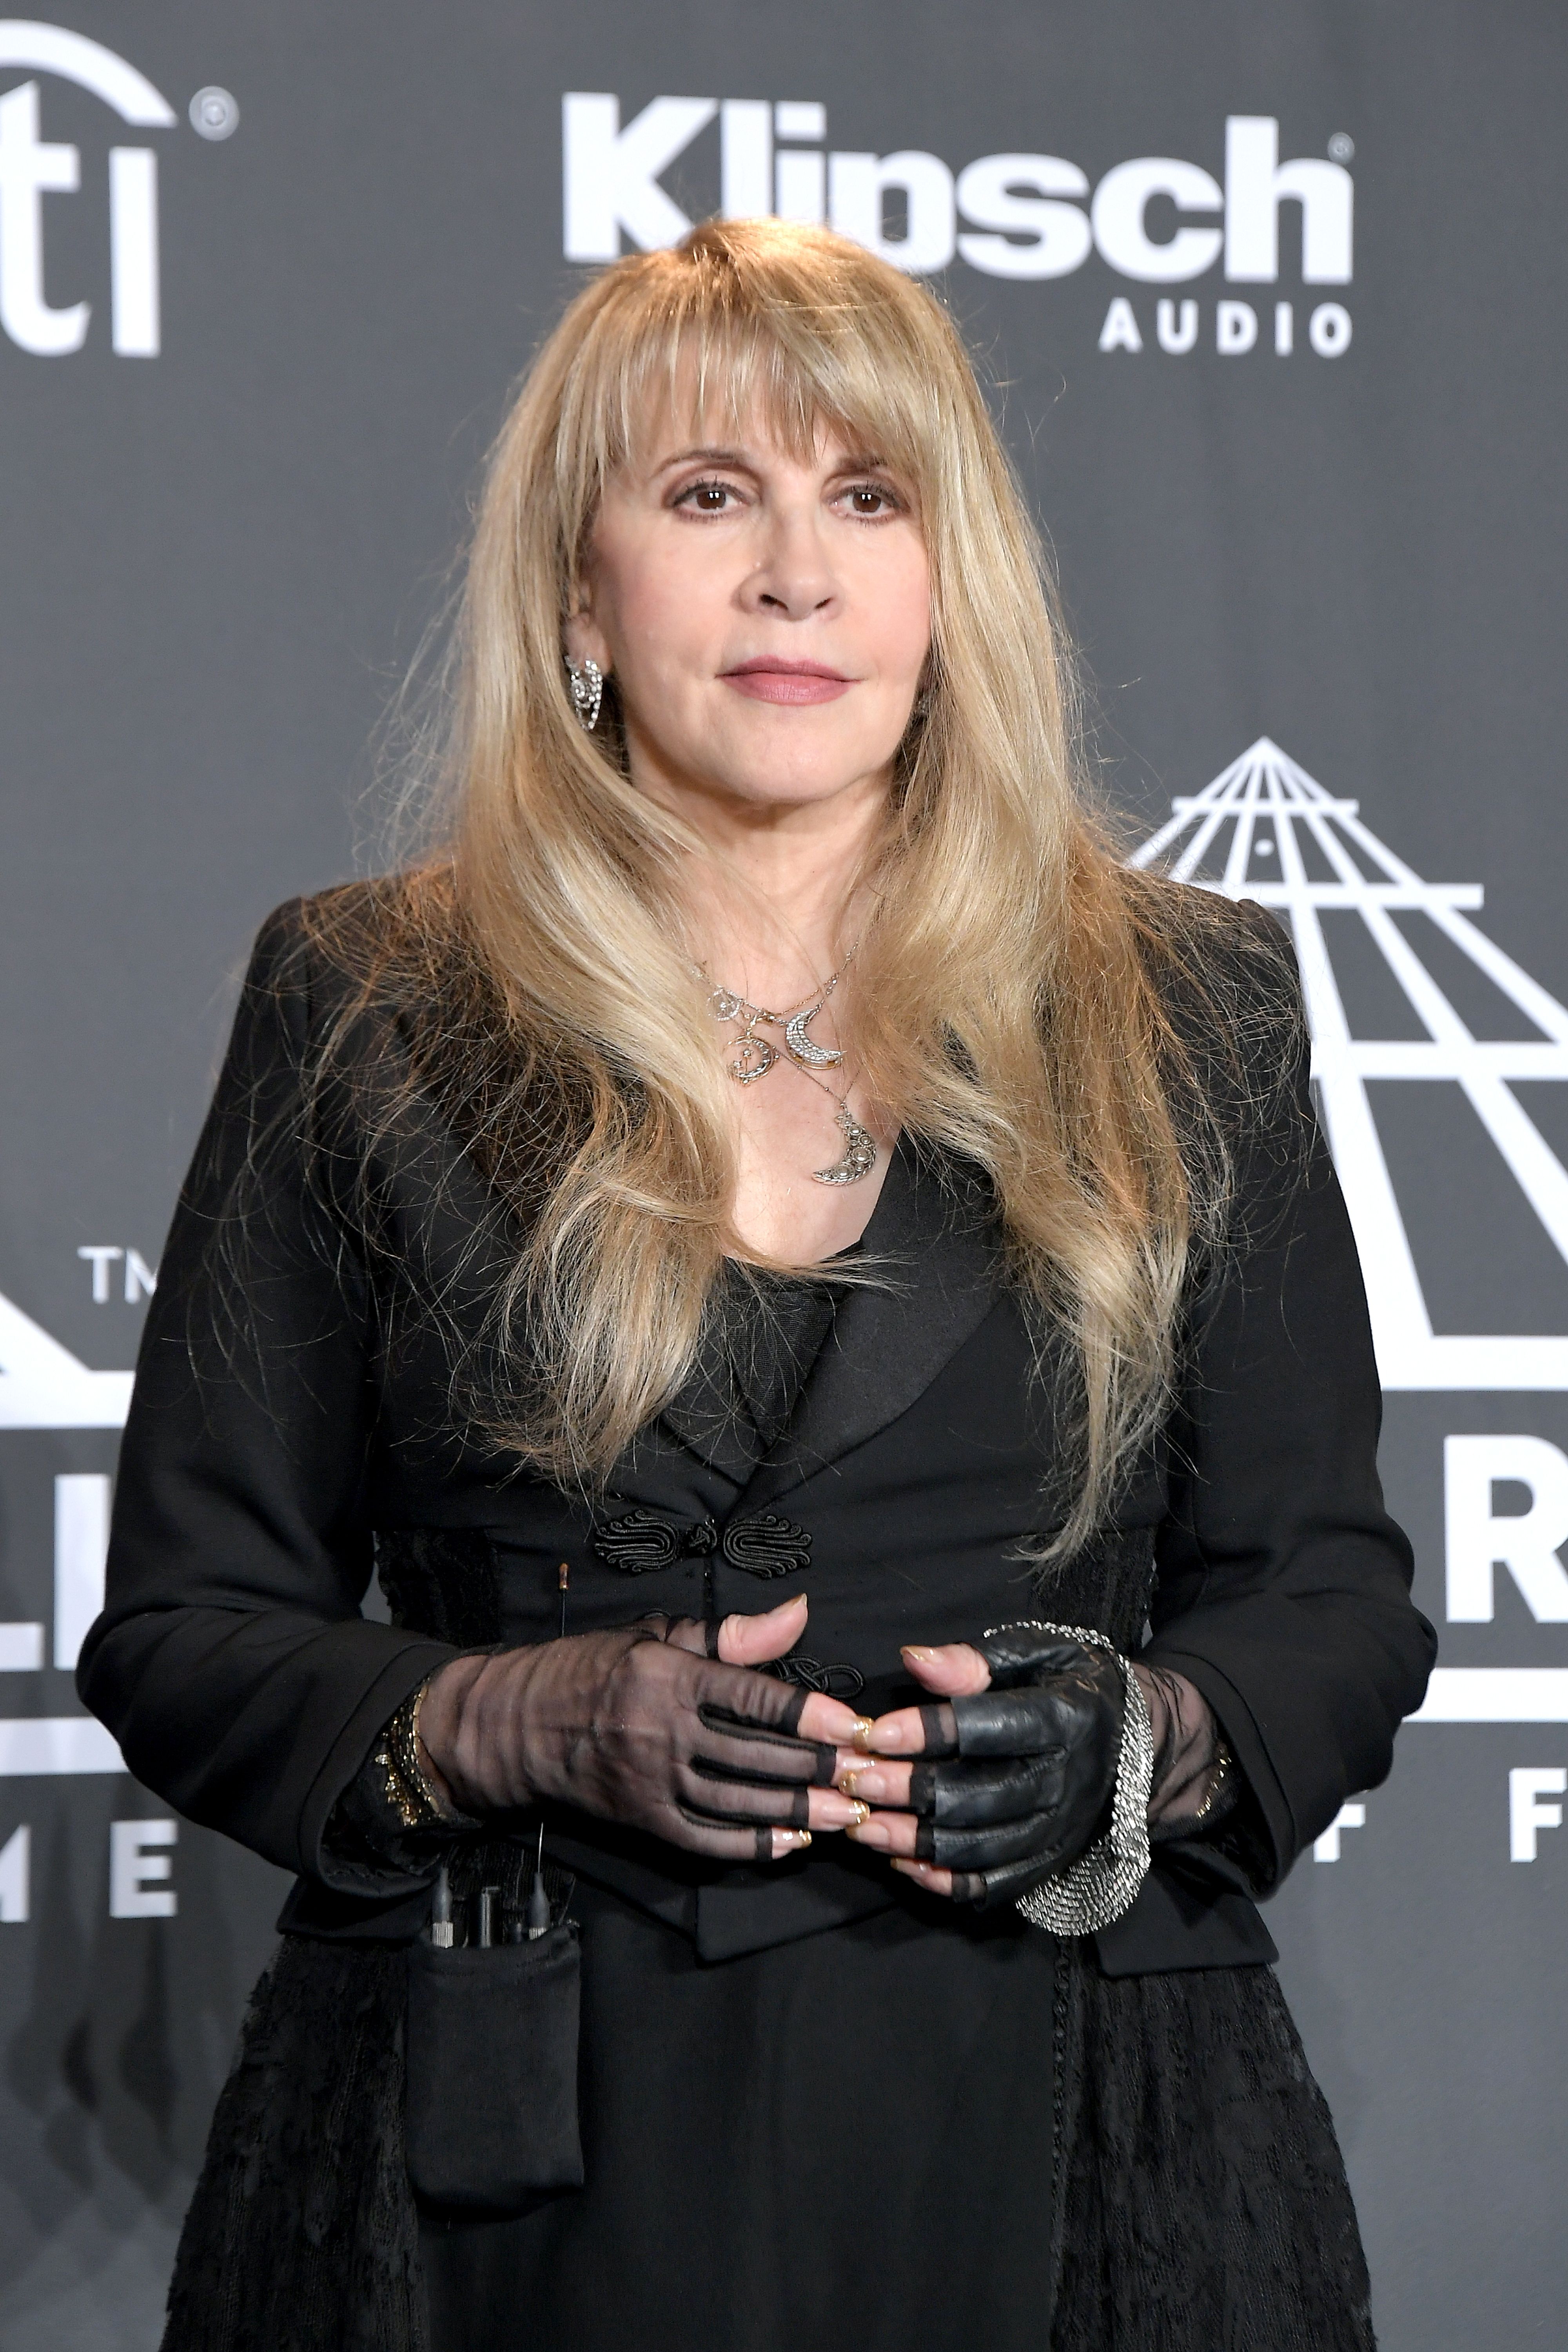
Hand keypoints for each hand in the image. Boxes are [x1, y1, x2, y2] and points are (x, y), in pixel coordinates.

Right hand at [416, 1595, 871, 1862]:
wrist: (515, 1726)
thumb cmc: (593, 1669)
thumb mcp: (657, 1635)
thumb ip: (732, 1635)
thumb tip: (798, 1614)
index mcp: (668, 1675)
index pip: (753, 1698)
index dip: (810, 1714)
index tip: (855, 1726)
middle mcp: (661, 1730)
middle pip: (755, 1755)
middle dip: (819, 1769)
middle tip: (869, 1776)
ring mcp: (650, 1780)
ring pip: (738, 1802)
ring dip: (799, 1811)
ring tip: (849, 1814)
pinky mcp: (640, 1819)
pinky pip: (706, 1839)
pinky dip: (752, 1844)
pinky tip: (792, 1842)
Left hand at [838, 1626, 1123, 1904]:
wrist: (1139, 1742)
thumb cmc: (1071, 1685)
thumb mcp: (1037, 1654)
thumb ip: (973, 1661)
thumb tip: (912, 1660)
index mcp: (1063, 1720)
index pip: (987, 1730)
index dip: (926, 1732)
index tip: (872, 1732)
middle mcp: (1064, 1783)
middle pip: (976, 1796)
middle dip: (907, 1791)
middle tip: (851, 1780)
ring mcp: (1056, 1831)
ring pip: (978, 1849)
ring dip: (913, 1841)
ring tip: (859, 1823)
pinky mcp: (1048, 1863)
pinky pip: (992, 1887)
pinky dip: (944, 1882)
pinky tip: (901, 1862)